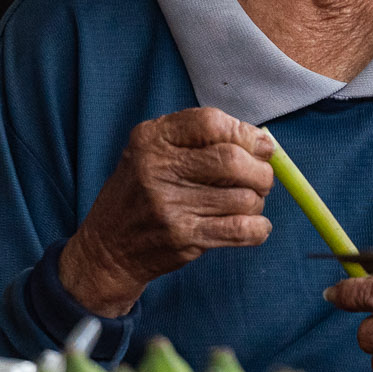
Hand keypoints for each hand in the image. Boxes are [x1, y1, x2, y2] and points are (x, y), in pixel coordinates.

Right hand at [60, 109, 276, 314]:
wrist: (108, 248)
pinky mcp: (183, 237)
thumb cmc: (141, 194)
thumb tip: (263, 143)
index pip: (210, 122)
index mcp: (151, 139)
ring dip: (257, 201)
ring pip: (243, 197)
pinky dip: (259, 227)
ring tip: (246, 204)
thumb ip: (199, 140)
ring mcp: (169, 205)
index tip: (260, 146)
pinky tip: (254, 226)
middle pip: (233, 160)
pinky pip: (241, 229)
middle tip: (262, 179)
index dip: (245, 133)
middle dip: (260, 171)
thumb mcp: (152, 153)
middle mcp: (157, 168)